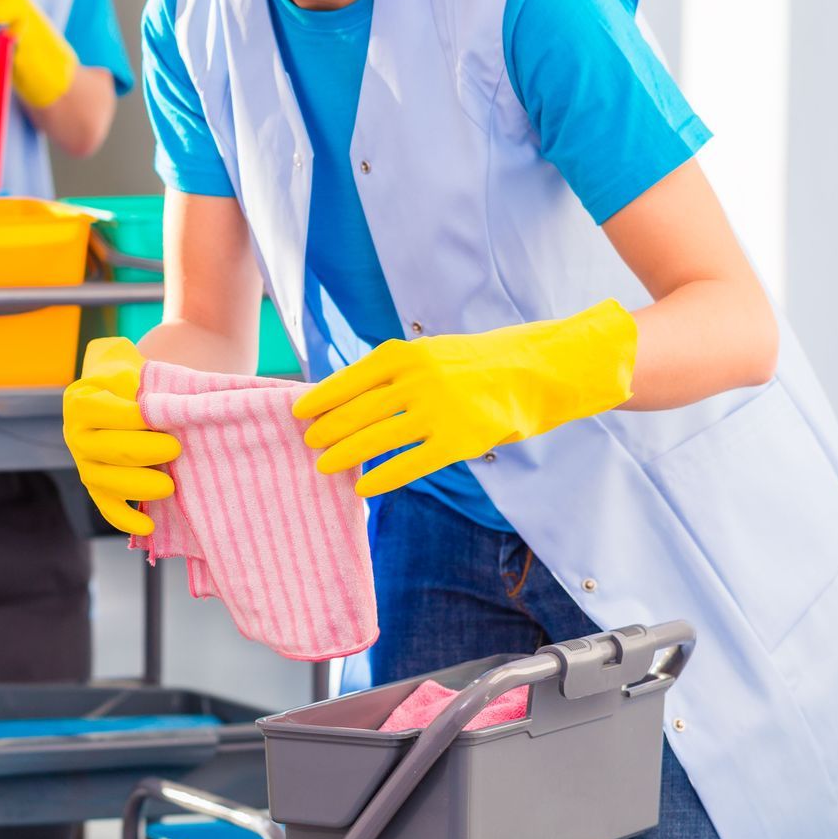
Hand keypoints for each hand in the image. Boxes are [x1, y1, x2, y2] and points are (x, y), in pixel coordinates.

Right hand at [62, 338, 181, 535]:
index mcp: (81, 403)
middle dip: (145, 452)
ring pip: (106, 482)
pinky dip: (125, 519)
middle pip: (109, 450)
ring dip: (139, 486)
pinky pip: (105, 506)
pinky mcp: (95, 485)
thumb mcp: (131, 371)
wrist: (113, 391)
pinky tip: (148, 526)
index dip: (138, 418)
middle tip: (175, 449)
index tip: (164, 417)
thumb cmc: (129, 380)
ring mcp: (83, 463)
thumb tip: (164, 409)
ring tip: (168, 486)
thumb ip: (143, 386)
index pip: (109, 413)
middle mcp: (75, 435)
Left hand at [293, 300, 637, 497]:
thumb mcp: (431, 352)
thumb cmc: (479, 363)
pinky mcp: (459, 441)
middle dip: (327, 429)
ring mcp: (438, 411)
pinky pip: (409, 464)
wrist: (539, 370)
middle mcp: (417, 380)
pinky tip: (363, 486)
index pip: (350, 379)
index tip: (298, 412)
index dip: (321, 398)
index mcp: (406, 354)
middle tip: (307, 443)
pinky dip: (381, 476)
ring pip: (376, 438)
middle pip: (357, 411)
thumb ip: (394, 371)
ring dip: (344, 454)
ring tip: (323, 465)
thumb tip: (348, 395)